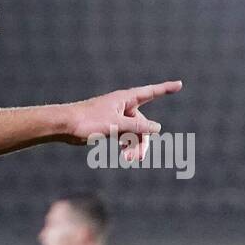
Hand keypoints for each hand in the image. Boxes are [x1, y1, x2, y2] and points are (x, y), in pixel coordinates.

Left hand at [61, 81, 182, 161]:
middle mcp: (122, 106)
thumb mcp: (115, 125)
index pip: (150, 93)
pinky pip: (124, 136)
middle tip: (138, 158)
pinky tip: (124, 156)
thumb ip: (137, 127)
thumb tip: (157, 128)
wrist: (64, 126)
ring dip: (133, 146)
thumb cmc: (87, 121)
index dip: (165, 89)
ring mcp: (116, 117)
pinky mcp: (108, 127)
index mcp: (125, 99)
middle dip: (141, 141)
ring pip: (133, 133)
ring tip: (129, 160)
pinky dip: (125, 145)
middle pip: (142, 124)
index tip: (180, 84)